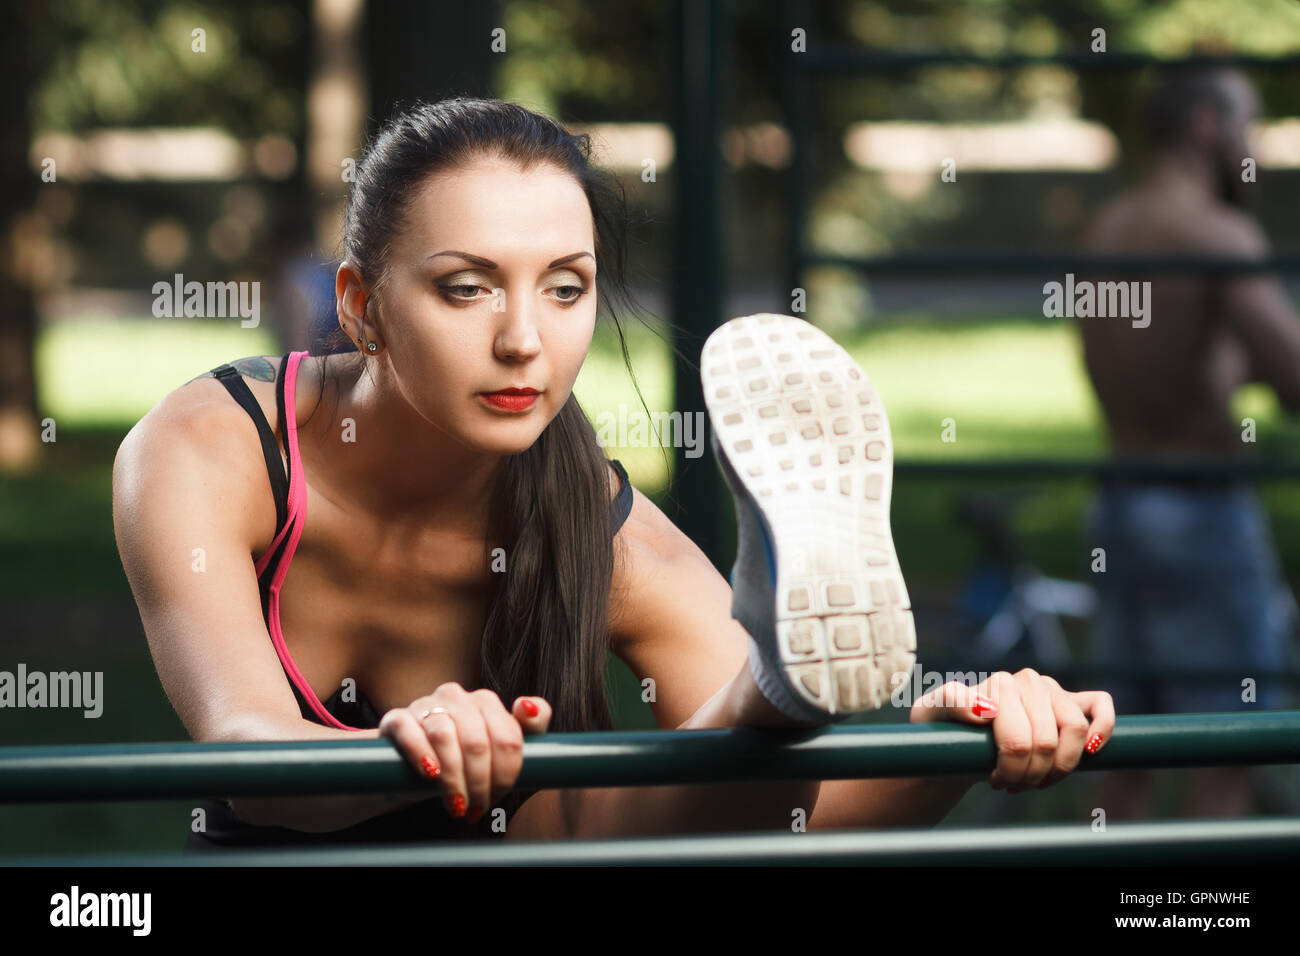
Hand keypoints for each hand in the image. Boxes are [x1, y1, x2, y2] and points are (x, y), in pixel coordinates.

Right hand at [378, 683, 551, 821]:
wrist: (407, 771)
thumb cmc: (460, 762)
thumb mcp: (496, 752)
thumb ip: (527, 728)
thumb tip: (530, 705)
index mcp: (485, 702)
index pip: (507, 737)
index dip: (506, 773)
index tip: (498, 797)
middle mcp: (455, 697)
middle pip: (478, 741)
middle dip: (480, 782)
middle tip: (476, 809)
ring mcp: (424, 705)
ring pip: (444, 735)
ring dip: (453, 778)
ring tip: (456, 805)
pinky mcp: (396, 719)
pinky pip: (409, 731)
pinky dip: (421, 754)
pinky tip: (429, 775)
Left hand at [908, 669, 1114, 792]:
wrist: (958, 743)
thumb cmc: (943, 728)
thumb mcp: (931, 714)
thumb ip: (951, 701)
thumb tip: (987, 708)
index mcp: (1001, 684)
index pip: (1022, 735)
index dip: (1011, 767)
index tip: (994, 779)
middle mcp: (1030, 682)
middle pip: (1049, 738)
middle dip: (1032, 772)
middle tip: (1011, 785)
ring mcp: (1052, 692)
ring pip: (1076, 729)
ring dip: (1060, 766)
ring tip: (1035, 780)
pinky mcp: (1071, 703)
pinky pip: (1099, 705)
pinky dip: (1102, 727)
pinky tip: (1091, 751)